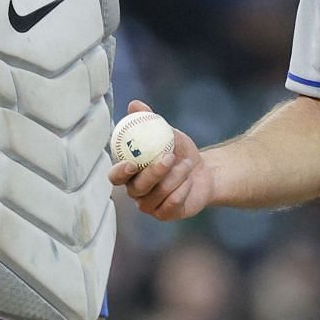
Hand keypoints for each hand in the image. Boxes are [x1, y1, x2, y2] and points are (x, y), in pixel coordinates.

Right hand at [108, 101, 210, 220]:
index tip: (131, 163)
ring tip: (188, 164)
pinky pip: (171, 205)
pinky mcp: (165, 214)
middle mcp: (135, 191)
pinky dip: (182, 190)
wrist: (204, 171)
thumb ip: (150, 121)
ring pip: (157, 194)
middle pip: (137, 188)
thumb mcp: (167, 133)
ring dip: (175, 177)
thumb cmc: (179, 152)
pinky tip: (189, 180)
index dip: (120, 172)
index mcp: (129, 173)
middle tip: (168, 158)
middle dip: (153, 173)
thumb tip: (134, 105)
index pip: (115, 177)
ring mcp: (149, 205)